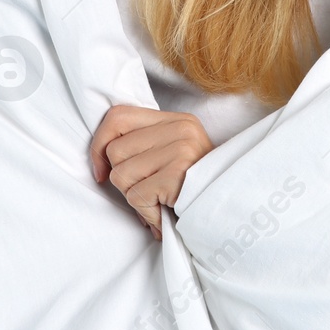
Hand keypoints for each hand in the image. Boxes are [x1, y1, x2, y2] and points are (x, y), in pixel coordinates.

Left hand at [89, 104, 213, 240]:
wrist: (230, 209)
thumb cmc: (197, 187)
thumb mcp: (174, 154)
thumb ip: (144, 146)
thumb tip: (100, 158)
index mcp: (176, 120)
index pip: (117, 116)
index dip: (99, 143)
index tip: (101, 170)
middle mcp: (179, 130)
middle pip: (115, 151)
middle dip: (123, 179)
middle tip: (147, 190)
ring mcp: (180, 151)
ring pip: (121, 176)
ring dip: (135, 198)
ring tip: (159, 200)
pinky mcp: (177, 176)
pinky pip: (136, 196)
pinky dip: (146, 213)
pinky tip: (165, 212)